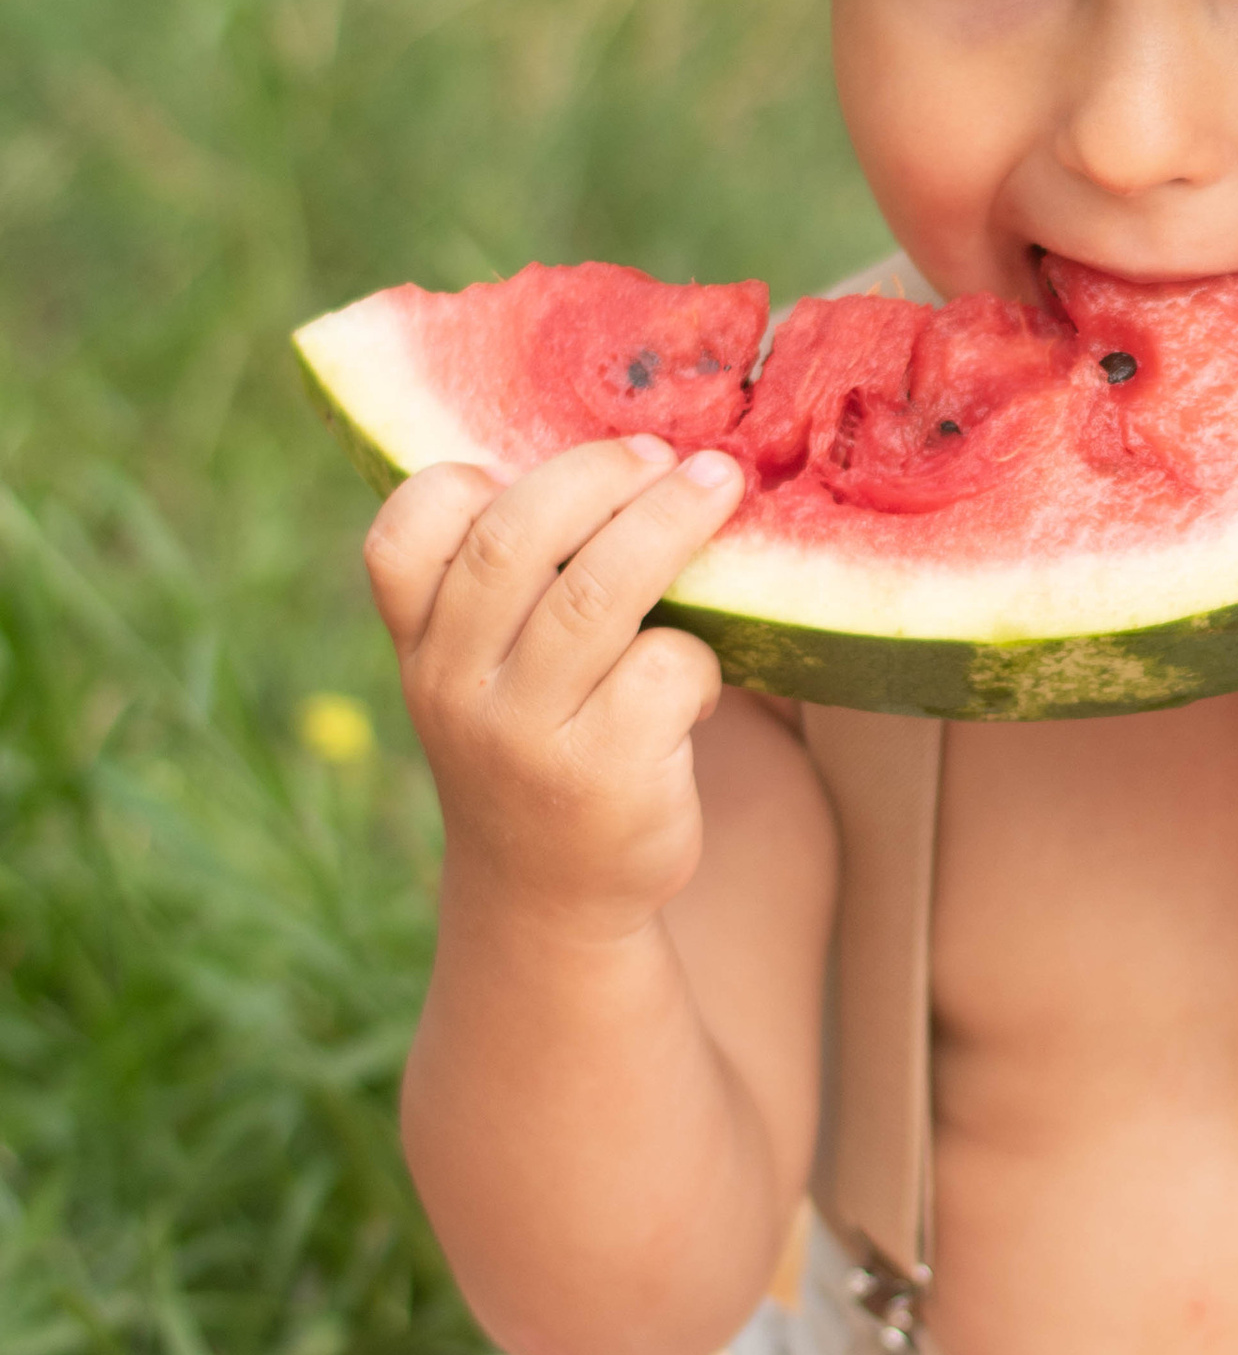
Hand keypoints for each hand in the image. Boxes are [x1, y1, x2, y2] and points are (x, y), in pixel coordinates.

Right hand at [363, 436, 745, 937]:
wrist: (551, 899)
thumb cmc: (535, 750)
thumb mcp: (484, 678)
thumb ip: (502, 591)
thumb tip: (617, 457)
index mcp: (422, 649)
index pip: (400, 543)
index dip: (457, 486)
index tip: (519, 466)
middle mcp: (459, 688)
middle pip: (513, 543)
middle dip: (597, 477)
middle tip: (663, 455)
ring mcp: (527, 734)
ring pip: (600, 592)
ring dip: (670, 523)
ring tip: (719, 486)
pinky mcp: (604, 773)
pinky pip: (666, 667)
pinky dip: (701, 657)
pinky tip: (698, 682)